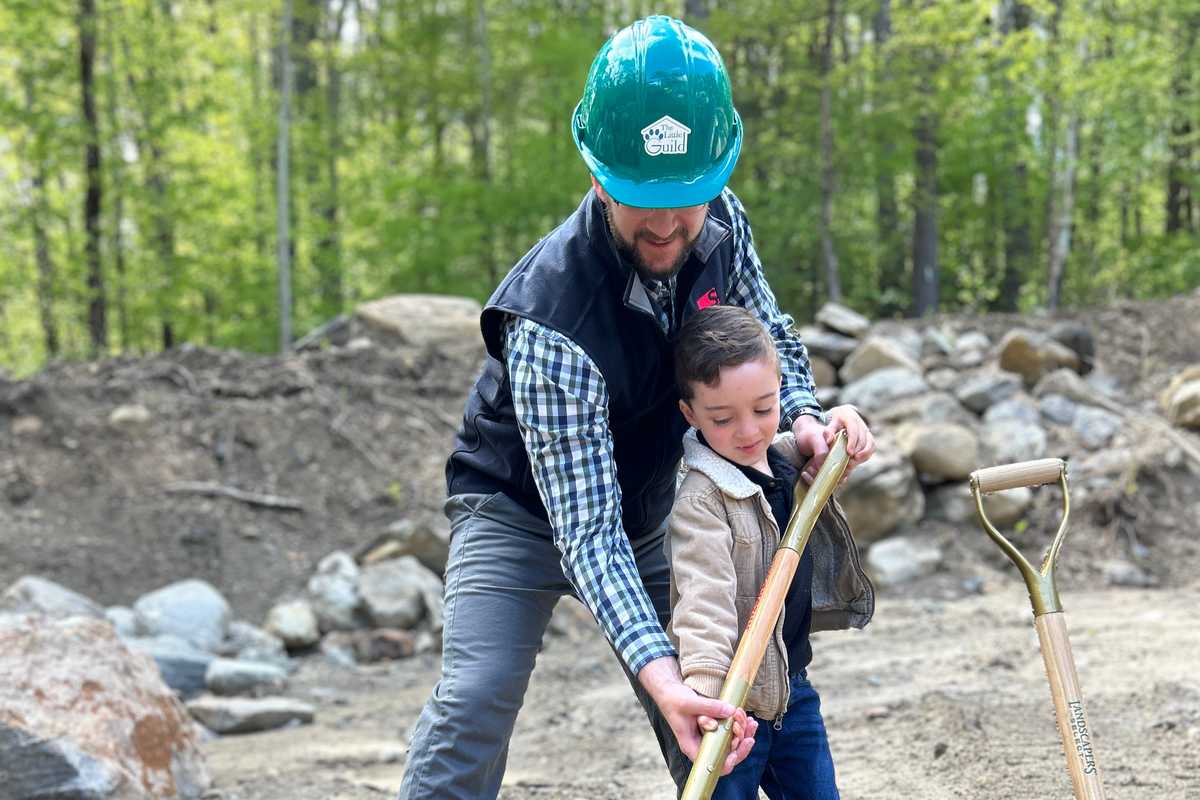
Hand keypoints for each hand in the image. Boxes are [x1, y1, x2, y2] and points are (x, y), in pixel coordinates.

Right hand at [637, 657, 757, 774]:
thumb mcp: (689, 703)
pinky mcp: (715, 728)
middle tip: (746, 725)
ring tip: (749, 720)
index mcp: (692, 746)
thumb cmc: (674, 700)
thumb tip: (730, 712)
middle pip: (726, 755)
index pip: (712, 764)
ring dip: (744, 734)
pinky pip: (732, 733)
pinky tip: (749, 719)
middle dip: (740, 742)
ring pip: (732, 744)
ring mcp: (709, 737)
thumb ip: (709, 707)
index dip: (726, 761)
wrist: (669, 691)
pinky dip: (742, 727)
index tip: (736, 749)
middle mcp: (702, 745)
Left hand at [793, 405, 874, 483]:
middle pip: (862, 439)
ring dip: (864, 454)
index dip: (853, 442)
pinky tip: (859, 460)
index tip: (849, 453)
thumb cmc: (837, 419)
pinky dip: (867, 454)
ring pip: (870, 443)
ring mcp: (866, 430)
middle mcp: (861, 424)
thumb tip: (829, 440)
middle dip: (857, 451)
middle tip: (850, 462)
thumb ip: (829, 431)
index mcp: (850, 418)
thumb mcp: (831, 422)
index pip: (854, 431)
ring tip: (854, 462)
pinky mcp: (869, 436)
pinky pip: (872, 446)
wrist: (845, 414)